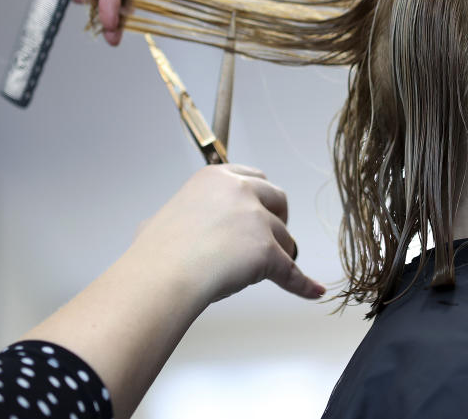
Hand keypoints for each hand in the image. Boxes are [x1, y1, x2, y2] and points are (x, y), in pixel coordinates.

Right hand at [129, 164, 325, 306]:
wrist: (159, 277)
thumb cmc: (154, 254)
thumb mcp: (162, 218)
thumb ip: (177, 215)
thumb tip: (160, 225)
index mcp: (216, 178)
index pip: (254, 177)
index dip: (261, 196)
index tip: (262, 209)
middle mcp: (240, 191)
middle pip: (278, 199)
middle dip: (278, 218)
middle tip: (269, 237)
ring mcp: (256, 220)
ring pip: (285, 238)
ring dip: (279, 254)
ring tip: (261, 272)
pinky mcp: (267, 251)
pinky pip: (291, 271)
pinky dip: (302, 284)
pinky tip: (313, 291)